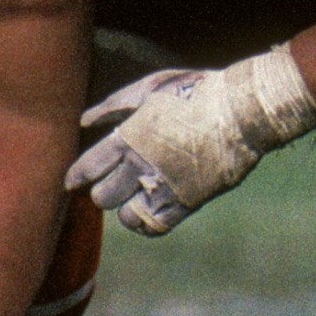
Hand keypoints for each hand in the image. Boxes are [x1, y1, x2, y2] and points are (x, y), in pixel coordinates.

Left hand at [63, 49, 315, 236]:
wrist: (242, 111)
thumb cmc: (195, 92)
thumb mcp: (151, 88)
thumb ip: (114, 106)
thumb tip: (84, 121)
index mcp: (128, 137)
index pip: (88, 168)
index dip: (76, 177)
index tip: (73, 182)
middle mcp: (141, 166)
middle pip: (103, 197)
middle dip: (103, 191)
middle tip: (112, 183)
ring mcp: (164, 187)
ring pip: (125, 216)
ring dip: (126, 208)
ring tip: (134, 196)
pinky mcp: (186, 202)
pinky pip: (153, 227)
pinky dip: (146, 222)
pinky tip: (149, 209)